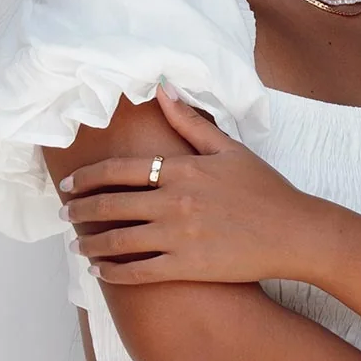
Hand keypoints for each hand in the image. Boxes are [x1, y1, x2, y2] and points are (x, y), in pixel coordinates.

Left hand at [58, 82, 323, 284]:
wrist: (295, 233)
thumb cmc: (266, 190)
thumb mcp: (230, 149)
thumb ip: (190, 122)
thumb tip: (162, 88)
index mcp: (182, 170)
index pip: (118, 171)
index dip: (87, 178)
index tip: (70, 185)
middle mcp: (174, 202)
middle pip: (110, 205)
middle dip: (80, 210)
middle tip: (65, 214)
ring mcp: (178, 237)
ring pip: (118, 241)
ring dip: (91, 243)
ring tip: (79, 245)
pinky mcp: (187, 267)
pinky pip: (138, 272)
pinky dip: (113, 272)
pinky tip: (101, 271)